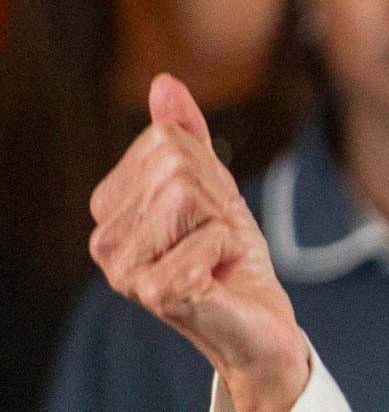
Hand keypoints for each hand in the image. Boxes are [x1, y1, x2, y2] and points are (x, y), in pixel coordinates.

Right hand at [89, 75, 307, 411]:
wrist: (260, 328)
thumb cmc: (232, 261)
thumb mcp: (214, 189)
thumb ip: (187, 137)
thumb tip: (164, 84)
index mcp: (109, 210)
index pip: (165, 143)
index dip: (208, 175)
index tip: (210, 217)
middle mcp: (104, 241)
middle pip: (176, 167)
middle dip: (218, 201)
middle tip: (219, 242)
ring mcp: (126, 271)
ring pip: (191, 197)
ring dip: (225, 227)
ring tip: (218, 259)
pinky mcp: (158, 292)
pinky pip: (211, 236)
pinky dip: (232, 251)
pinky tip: (221, 278)